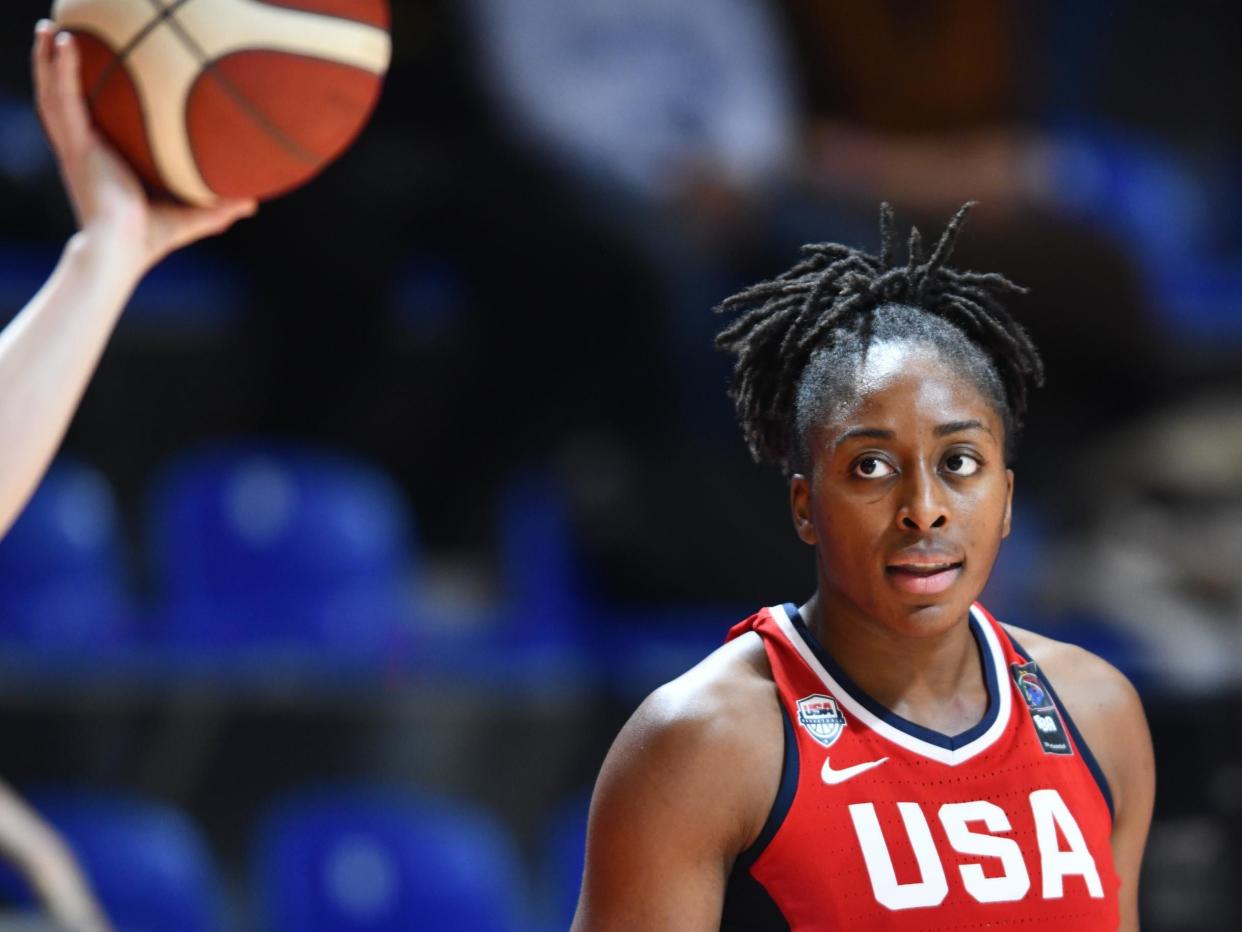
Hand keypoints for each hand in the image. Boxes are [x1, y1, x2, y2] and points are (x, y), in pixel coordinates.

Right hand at [31, 19, 255, 274]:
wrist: (121, 249)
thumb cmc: (150, 238)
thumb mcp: (191, 216)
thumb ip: (218, 207)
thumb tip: (253, 202)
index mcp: (105, 160)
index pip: (95, 120)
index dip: (91, 97)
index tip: (103, 73)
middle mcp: (86, 149)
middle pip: (68, 99)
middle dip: (60, 70)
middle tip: (61, 36)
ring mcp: (77, 145)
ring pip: (55, 92)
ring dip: (49, 59)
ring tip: (50, 28)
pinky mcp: (76, 146)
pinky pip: (62, 97)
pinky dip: (60, 69)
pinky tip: (62, 41)